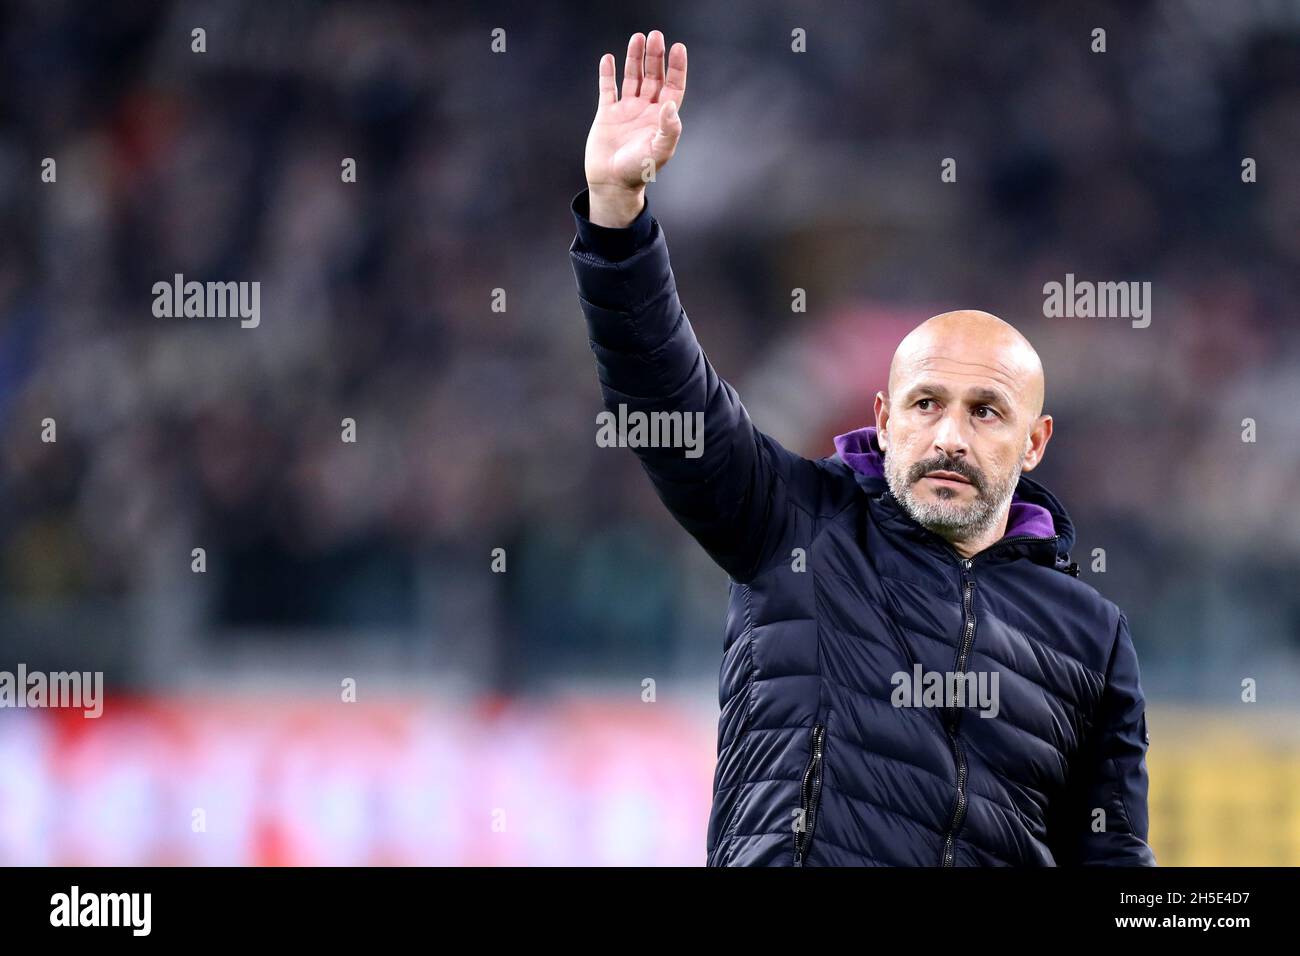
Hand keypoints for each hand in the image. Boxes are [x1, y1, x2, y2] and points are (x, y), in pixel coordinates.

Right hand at [584, 30, 687, 226]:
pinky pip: (608, 89)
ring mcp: (626, 110)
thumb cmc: (639, 171)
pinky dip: (607, 74)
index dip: (677, 67)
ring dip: (634, 58)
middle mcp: (645, 110)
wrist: (612, 184)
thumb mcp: (659, 151)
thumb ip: (669, 129)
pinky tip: (609, 58)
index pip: (673, 87)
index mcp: (661, 118)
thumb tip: (669, 104)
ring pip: (632, 77)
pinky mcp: (607, 114)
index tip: (677, 48)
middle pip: (653, 76)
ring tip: (636, 38)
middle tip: (655, 36)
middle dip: (655, 56)